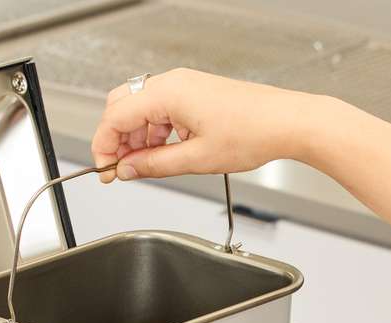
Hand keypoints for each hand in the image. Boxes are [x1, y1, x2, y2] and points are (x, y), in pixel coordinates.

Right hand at [91, 68, 317, 181]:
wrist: (286, 122)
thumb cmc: (252, 133)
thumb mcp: (195, 159)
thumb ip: (153, 165)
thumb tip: (127, 170)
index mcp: (167, 93)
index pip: (115, 117)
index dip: (104, 146)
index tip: (105, 170)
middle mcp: (173, 83)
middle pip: (122, 107)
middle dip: (116, 140)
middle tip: (121, 169)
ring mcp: (185, 86)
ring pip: (142, 109)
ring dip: (137, 138)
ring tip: (146, 166)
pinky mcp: (195, 93)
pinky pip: (162, 109)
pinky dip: (155, 131)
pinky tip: (165, 152)